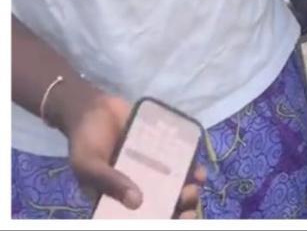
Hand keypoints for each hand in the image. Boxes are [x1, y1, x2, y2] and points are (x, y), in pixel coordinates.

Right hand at [54, 88, 205, 215]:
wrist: (95, 108)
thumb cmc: (86, 142)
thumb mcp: (89, 165)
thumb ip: (109, 182)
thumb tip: (136, 203)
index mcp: (118, 200)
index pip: (141, 220)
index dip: (160, 223)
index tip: (174, 221)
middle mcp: (139, 188)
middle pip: (164, 207)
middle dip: (179, 210)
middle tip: (186, 206)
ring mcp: (154, 170)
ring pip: (176, 188)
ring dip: (189, 193)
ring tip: (192, 189)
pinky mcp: (164, 151)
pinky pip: (182, 163)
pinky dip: (193, 169)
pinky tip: (199, 172)